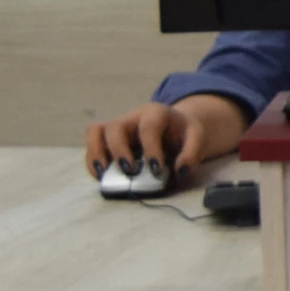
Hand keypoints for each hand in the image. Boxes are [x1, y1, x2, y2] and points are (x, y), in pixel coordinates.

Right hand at [85, 94, 244, 183]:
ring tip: (104, 175)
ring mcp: (116, 127)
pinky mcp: (107, 138)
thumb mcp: (197, 138)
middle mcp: (132, 117)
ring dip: (96, 154)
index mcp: (156, 113)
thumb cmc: (184, 133)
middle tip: (130, 171)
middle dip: (120, 151)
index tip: (156, 169)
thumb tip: (180, 171)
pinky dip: (92, 160)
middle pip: (115, 128)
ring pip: (95, 132)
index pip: (149, 128)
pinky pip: (92, 144)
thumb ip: (192, 153)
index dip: (150, 148)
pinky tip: (101, 176)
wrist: (175, 128)